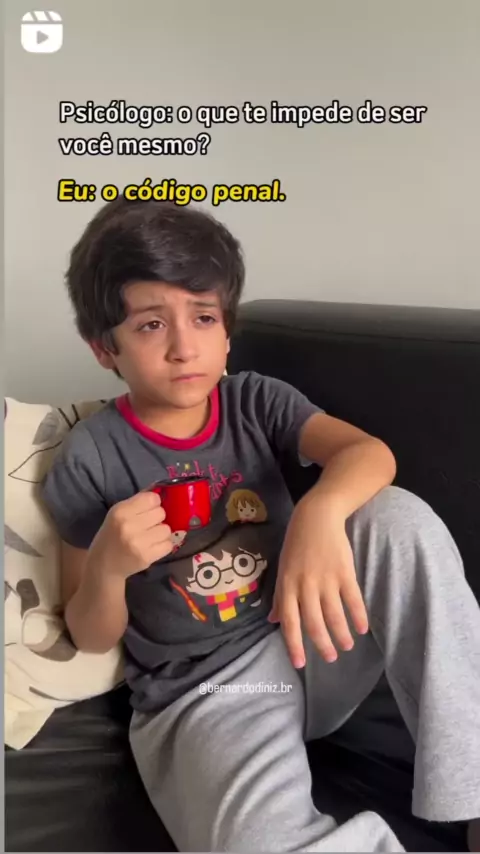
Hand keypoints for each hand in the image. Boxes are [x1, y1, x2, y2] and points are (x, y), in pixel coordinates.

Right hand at [87, 491, 172, 579]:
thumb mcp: (118, 513)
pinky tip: (152, 546)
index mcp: (121, 511)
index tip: (147, 510)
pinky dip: (163, 545)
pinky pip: (168, 545)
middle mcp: (129, 526)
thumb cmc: (112, 534)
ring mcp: (139, 543)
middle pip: (161, 513)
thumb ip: (138, 501)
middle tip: (147, 525)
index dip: (153, 503)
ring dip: (161, 532)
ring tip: (150, 536)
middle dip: (157, 518)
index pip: (152, 498)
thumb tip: (160, 490)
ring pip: (167, 529)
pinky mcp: (147, 557)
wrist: (103, 564)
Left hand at [268, 497, 368, 667]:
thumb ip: (281, 596)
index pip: (289, 622)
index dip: (294, 645)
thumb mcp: (283, 569)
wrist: (316, 517)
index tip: (300, 664)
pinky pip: (352, 599)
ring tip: (347, 647)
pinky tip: (361, 628)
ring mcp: (325, 579)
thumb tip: (272, 620)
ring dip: (341, 635)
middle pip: (314, 623)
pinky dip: (358, 616)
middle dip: (322, 645)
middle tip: (331, 658)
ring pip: (334, 615)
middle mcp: (305, 585)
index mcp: (287, 586)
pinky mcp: (344, 572)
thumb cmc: (296, 544)